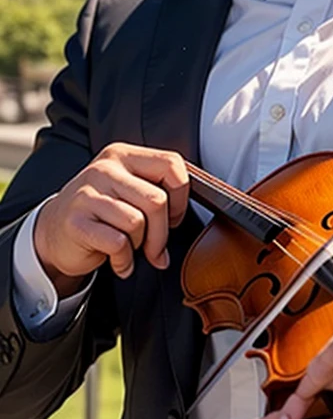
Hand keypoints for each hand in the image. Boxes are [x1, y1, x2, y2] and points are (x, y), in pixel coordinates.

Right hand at [34, 142, 188, 294]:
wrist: (53, 233)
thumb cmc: (101, 213)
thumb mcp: (128, 190)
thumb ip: (157, 190)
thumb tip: (194, 209)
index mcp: (123, 155)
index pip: (171, 164)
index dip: (181, 197)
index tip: (173, 218)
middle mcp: (105, 169)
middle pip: (158, 200)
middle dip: (162, 233)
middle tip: (155, 248)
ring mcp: (87, 193)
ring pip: (138, 222)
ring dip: (140, 246)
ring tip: (129, 249)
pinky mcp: (76, 221)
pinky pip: (118, 243)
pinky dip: (124, 261)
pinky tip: (119, 262)